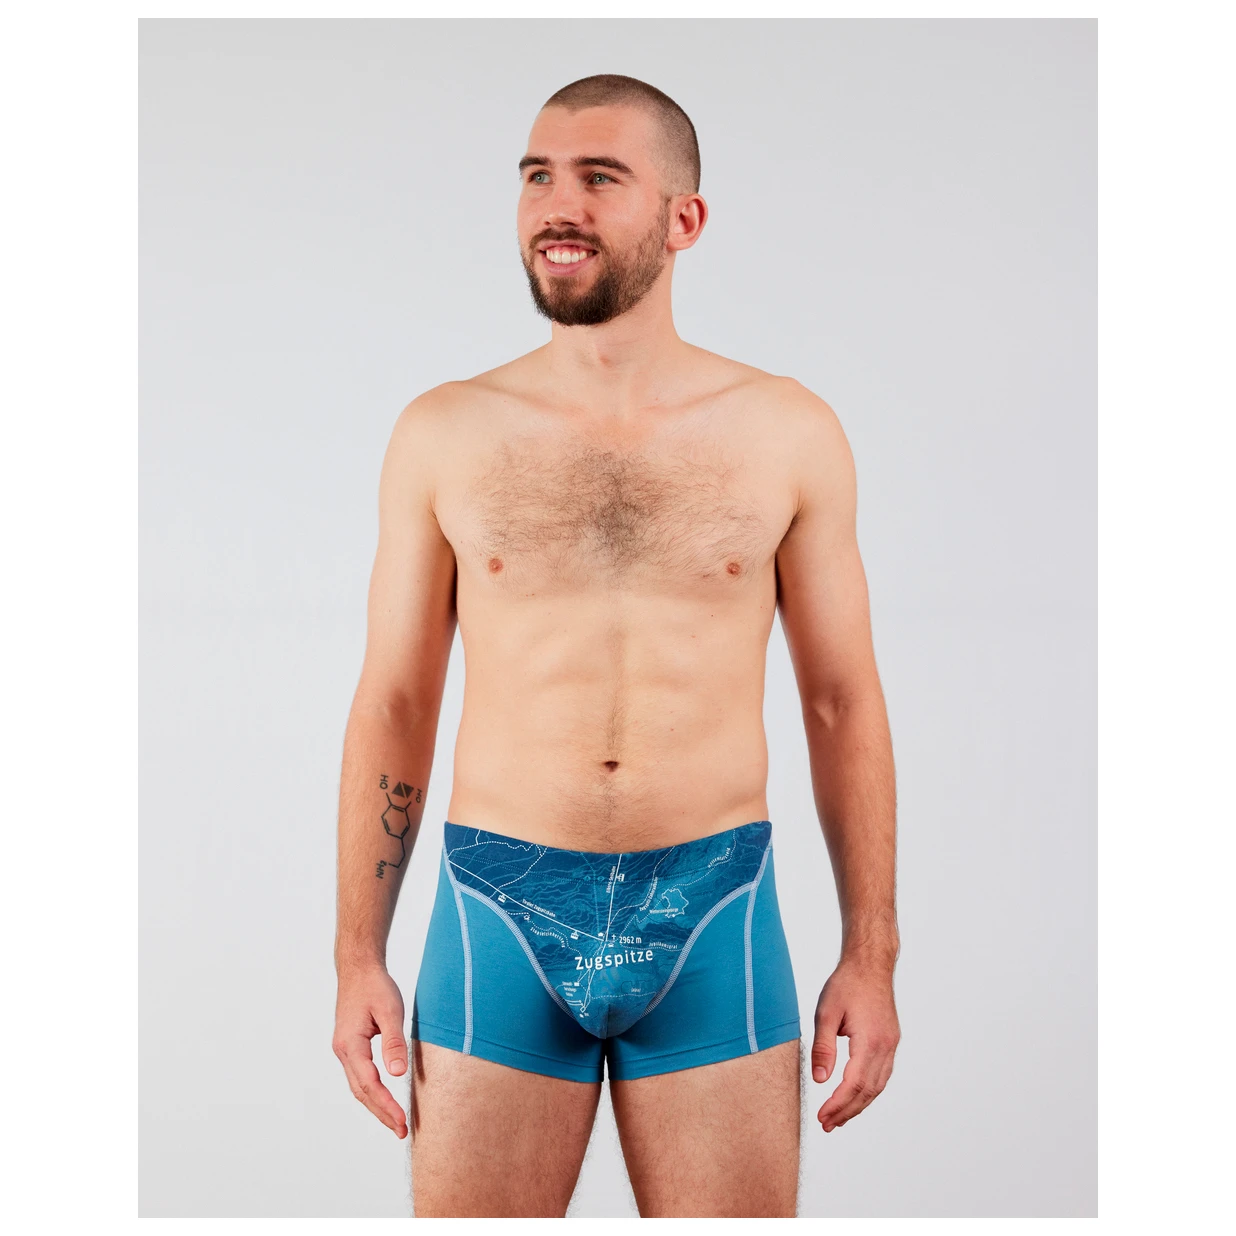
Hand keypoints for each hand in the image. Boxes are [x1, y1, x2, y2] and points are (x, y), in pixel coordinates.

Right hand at [332, 964, 408, 1137]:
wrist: (358, 969)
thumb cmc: (375, 986)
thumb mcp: (390, 1010)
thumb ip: (394, 1042)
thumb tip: (398, 1074)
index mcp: (350, 1045)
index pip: (370, 1084)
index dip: (386, 1105)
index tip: (402, 1121)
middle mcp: (343, 1051)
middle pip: (362, 1092)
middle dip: (382, 1113)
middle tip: (402, 1131)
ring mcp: (344, 1050)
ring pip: (359, 1087)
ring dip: (376, 1106)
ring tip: (395, 1123)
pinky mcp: (350, 1047)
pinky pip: (360, 1077)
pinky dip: (372, 1092)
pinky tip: (384, 1099)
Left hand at [811, 959, 899, 1131]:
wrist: (870, 964)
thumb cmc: (847, 984)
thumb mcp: (826, 1013)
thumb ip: (823, 1048)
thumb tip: (819, 1079)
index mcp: (870, 1041)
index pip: (854, 1084)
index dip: (838, 1104)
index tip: (822, 1116)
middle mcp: (885, 1047)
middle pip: (868, 1091)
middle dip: (847, 1111)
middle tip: (827, 1124)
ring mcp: (891, 1045)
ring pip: (878, 1086)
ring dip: (859, 1104)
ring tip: (838, 1117)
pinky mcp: (890, 1041)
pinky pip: (882, 1074)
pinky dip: (868, 1090)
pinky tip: (855, 1096)